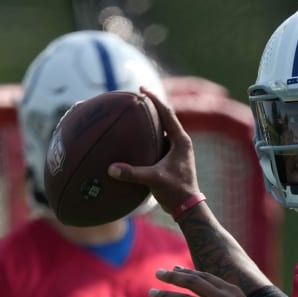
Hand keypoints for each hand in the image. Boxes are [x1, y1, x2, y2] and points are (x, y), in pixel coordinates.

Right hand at [108, 86, 200, 212]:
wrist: (187, 206)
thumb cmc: (175, 190)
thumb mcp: (154, 179)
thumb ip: (133, 173)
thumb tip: (111, 169)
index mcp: (181, 141)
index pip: (168, 113)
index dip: (155, 100)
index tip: (142, 89)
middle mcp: (180, 143)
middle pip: (165, 119)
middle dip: (151, 108)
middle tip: (135, 99)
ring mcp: (177, 151)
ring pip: (162, 131)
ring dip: (149, 123)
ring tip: (132, 116)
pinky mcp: (171, 159)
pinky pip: (158, 143)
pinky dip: (147, 138)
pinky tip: (134, 140)